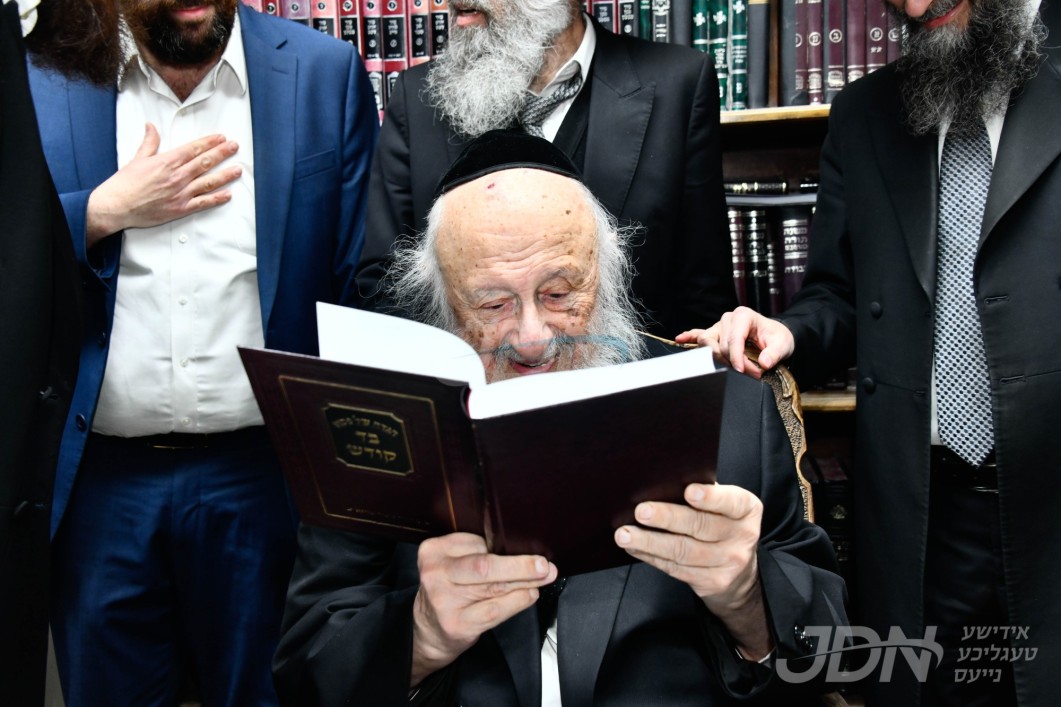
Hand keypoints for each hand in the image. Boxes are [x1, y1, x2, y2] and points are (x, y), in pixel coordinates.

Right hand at [85, 123, 241, 246]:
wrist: (118, 206)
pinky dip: (217, 198)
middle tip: (234, 147)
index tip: (221, 138)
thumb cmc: (125, 184)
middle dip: (222, 153)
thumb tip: (151, 127)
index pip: (194, 149)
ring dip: (225, 175)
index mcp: (167, 162)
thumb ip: (150, 143)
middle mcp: (177, 176)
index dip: (209, 142)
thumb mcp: (137, 158)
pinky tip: (228, 194)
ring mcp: (181, 193)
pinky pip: (203, 203)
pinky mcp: (181, 208)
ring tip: (238, 169)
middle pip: (205, 162)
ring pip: (209, 182)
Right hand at [411, 533, 556, 686]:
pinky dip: (518, 601)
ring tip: (543, 578)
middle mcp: (436, 574)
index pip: (476, 542)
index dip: (505, 545)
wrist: (428, 631)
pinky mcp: (458, 624)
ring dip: (525, 582)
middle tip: (544, 565)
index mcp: (433, 551)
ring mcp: (445, 601)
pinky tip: (529, 595)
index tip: (528, 547)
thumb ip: (477, 552)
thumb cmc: (447, 590)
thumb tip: (522, 548)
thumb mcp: (452, 563)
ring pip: (494, 587)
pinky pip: (496, 609)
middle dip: (520, 565)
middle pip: (485, 565)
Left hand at [614, 483, 771, 658]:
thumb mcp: (723, 506)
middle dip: (667, 518)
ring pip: (683, 551)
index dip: (710, 497)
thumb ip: (702, 493)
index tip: (688, 491)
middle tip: (641, 512)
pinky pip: (676, 568)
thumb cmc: (722, 525)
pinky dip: (651, 557)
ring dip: (649, 542)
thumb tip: (660, 482)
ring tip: (625, 534)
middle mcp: (742, 536)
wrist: (740, 573)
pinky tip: (635, 548)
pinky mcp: (712, 582)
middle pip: (700, 526)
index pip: (731, 501)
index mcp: (746, 509)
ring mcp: (729, 562)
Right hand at [677, 307, 795, 380]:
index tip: (745, 371)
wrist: (777, 336)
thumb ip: (774, 353)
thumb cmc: (778, 337)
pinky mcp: (716, 333)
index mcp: (744, 316)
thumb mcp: (783, 344)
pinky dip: (689, 336)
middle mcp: (729, 318)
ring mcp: (720, 326)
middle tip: (752, 373)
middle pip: (721, 343)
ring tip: (731, 366)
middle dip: (733, 361)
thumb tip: (764, 362)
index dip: (737, 357)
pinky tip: (680, 339)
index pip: (734, 338)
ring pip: (708, 342)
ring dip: (717, 357)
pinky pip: (699, 334)